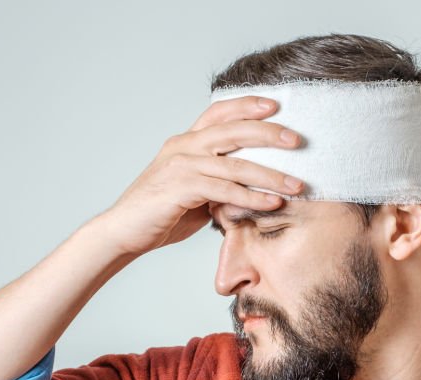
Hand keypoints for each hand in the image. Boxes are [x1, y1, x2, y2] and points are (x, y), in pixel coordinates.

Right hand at [95, 96, 302, 256]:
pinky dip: (251, 197)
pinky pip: (224, 190)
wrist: (122, 233)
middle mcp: (183, 146)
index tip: (276, 105)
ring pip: (235, 164)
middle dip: (269, 133)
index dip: (247, 105)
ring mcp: (180, 165)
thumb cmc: (160, 214)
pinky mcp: (181, 188)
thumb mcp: (195, 193)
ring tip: (297, 184)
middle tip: (298, 140)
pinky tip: (272, 203)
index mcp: (185, 142)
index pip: (220, 113)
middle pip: (233, 130)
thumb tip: (250, 189)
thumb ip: (219, 184)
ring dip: (270, 175)